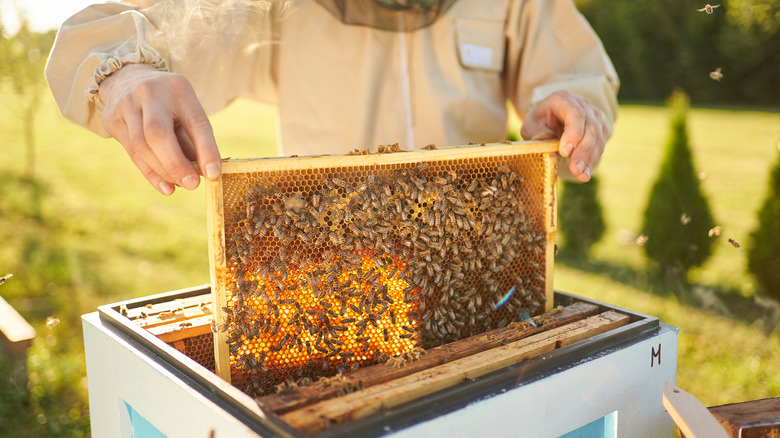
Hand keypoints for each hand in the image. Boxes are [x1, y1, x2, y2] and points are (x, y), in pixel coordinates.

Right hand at [98, 63, 220, 194]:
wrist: (127, 78)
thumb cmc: (168, 102)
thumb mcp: (186, 109)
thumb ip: (194, 139)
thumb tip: (205, 173)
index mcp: (178, 88)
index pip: (195, 121)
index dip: (206, 149)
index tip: (213, 173)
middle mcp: (149, 92)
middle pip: (158, 134)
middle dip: (176, 164)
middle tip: (193, 184)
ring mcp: (126, 104)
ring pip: (141, 145)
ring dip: (163, 171)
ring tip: (180, 184)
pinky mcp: (112, 119)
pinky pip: (132, 152)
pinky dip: (151, 173)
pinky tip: (166, 187)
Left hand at [520, 90, 609, 182]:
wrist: (550, 117)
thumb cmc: (539, 122)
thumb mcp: (531, 126)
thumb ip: (537, 134)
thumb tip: (551, 145)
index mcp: (563, 99)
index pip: (575, 114)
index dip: (573, 133)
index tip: (565, 152)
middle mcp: (583, 104)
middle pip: (590, 127)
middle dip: (583, 151)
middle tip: (575, 170)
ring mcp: (594, 115)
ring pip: (598, 137)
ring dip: (590, 159)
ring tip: (582, 176)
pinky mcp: (600, 128)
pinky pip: (601, 144)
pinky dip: (593, 160)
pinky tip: (586, 173)